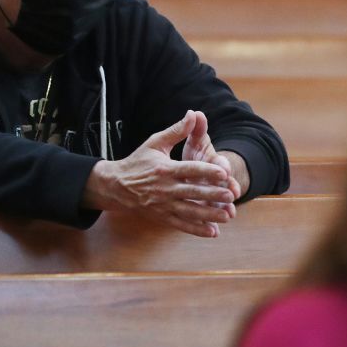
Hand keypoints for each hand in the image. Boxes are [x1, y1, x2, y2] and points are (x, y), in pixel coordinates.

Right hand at [82, 111, 236, 236]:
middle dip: (212, 195)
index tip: (224, 173)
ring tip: (227, 216)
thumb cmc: (138, 161)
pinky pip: (181, 224)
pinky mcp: (162, 216)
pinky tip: (213, 232)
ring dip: (209, 215)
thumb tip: (193, 114)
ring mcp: (163, 205)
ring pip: (189, 211)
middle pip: (192, 192)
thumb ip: (177, 131)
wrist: (115, 186)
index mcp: (164, 169)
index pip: (189, 170)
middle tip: (231, 195)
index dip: (206, 172)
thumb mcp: (155, 143)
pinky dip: (197, 229)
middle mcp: (164, 188)